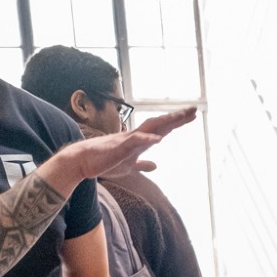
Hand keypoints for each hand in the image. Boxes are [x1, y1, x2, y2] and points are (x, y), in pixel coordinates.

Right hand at [42, 108, 195, 189]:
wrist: (83, 162)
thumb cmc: (105, 162)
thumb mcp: (129, 167)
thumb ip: (143, 165)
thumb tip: (156, 165)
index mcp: (140, 141)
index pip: (162, 129)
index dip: (177, 122)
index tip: (192, 116)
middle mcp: (136, 136)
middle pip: (160, 124)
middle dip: (177, 117)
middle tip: (194, 110)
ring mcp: (128, 140)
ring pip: (150, 128)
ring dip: (165, 122)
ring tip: (181, 117)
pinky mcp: (119, 147)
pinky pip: (135, 142)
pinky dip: (146, 139)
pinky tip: (158, 139)